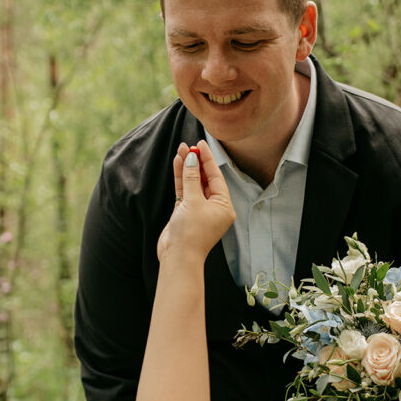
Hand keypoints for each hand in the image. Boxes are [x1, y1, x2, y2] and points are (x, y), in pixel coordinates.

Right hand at [157, 141, 234, 262]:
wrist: (177, 257)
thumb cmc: (190, 233)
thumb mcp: (193, 201)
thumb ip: (192, 178)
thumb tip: (191, 158)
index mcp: (224, 206)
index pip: (217, 177)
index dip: (208, 159)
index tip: (201, 144)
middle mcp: (214, 207)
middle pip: (206, 178)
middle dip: (196, 162)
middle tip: (188, 145)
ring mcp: (199, 209)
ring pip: (193, 183)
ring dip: (187, 168)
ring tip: (180, 150)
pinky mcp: (185, 212)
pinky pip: (184, 191)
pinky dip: (180, 178)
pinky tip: (177, 163)